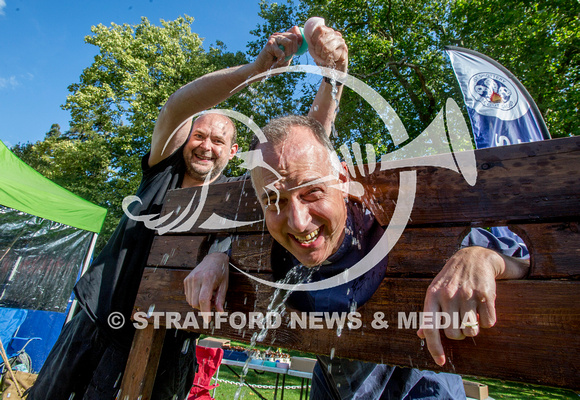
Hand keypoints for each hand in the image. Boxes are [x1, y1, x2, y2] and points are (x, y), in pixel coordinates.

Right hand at [183, 252, 229, 319]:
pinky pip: (188, 296)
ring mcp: (190, 279)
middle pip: (195, 302)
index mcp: (208, 279)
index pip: (203, 299)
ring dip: (199, 303)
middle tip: (213, 301)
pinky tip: (202, 292)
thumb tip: (220, 312)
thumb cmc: (221, 272)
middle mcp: (196, 278)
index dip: (205, 311)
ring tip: (208, 295)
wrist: (214, 258)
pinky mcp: (186, 280)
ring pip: (190, 301)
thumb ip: (221, 299)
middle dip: (203, 308)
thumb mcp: (224, 285)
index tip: (208, 320)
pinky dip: (195, 298)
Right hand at [253, 26, 303, 72]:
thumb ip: (294, 49)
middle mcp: (278, 35)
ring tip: (282, 59)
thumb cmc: (276, 64)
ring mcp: (273, 38)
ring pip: (289, 42)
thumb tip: (301, 42)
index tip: (298, 49)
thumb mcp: (288, 56)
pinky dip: (281, 59)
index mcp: (283, 36)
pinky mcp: (269, 44)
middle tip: (288, 56)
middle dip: (294, 49)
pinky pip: (282, 52)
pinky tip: (277, 61)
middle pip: (294, 36)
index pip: (295, 29)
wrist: (263, 70)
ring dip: (288, 54)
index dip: (300, 39)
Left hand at [307, 25, 347, 72]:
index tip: (314, 47)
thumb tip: (309, 40)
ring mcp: (341, 41)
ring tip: (325, 58)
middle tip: (320, 56)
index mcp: (329, 31)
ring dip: (323, 56)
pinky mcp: (344, 49)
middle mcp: (336, 34)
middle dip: (317, 51)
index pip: (319, 29)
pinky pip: (332, 55)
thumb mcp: (316, 49)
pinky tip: (330, 61)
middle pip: (321, 40)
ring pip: (326, 48)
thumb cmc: (325, 58)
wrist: (335, 70)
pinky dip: (328, 60)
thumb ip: (313, 43)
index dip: (314, 39)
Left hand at [417, 246, 505, 365]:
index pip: (430, 328)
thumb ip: (429, 314)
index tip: (441, 362)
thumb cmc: (451, 279)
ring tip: (471, 314)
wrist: (473, 257)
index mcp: (432, 296)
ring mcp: (467, 295)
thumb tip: (421, 335)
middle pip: (453, 334)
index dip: (434, 348)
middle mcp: (448, 295)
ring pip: (471, 331)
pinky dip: (487, 321)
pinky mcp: (486, 295)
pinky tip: (483, 309)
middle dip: (458, 334)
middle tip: (461, 322)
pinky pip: (488, 323)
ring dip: (473, 328)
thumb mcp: (435, 292)